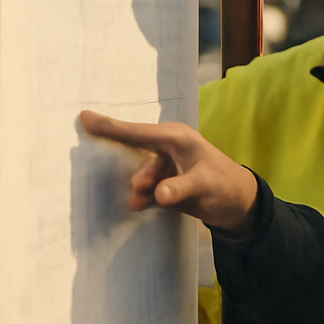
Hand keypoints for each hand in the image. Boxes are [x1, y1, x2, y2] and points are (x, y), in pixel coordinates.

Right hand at [78, 110, 259, 235]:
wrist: (239, 204)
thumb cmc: (226, 185)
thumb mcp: (205, 185)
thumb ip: (180, 188)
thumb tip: (157, 194)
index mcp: (176, 138)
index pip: (137, 132)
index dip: (110, 126)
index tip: (83, 117)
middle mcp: (167, 148)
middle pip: (135, 153)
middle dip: (137, 173)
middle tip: (141, 188)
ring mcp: (164, 167)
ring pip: (140, 176)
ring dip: (141, 190)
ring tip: (146, 202)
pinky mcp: (163, 184)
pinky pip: (144, 190)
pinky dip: (143, 199)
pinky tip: (144, 206)